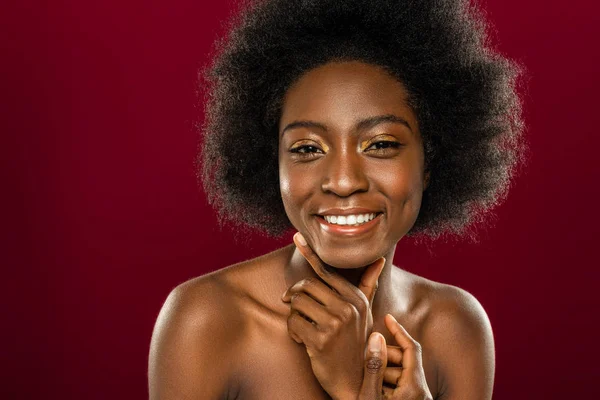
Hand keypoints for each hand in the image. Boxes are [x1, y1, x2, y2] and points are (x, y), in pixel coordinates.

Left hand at [282, 232, 385, 399]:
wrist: (356, 380)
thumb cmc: (358, 343)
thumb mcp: (366, 313)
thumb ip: (368, 285)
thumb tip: (380, 259)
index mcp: (356, 298)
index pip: (327, 271)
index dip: (310, 254)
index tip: (297, 238)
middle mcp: (348, 307)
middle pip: (306, 286)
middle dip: (294, 296)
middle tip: (295, 308)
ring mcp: (335, 323)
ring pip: (296, 303)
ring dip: (293, 316)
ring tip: (303, 327)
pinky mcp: (321, 340)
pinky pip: (293, 323)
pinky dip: (292, 332)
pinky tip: (302, 341)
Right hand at [359, 314, 432, 399]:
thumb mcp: (370, 395)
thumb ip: (374, 367)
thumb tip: (377, 338)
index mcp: (415, 387)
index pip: (411, 348)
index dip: (398, 330)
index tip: (387, 317)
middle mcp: (421, 391)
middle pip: (404, 360)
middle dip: (384, 355)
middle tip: (364, 358)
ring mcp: (418, 398)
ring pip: (400, 373)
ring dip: (382, 371)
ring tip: (364, 377)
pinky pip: (400, 385)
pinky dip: (386, 382)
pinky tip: (370, 386)